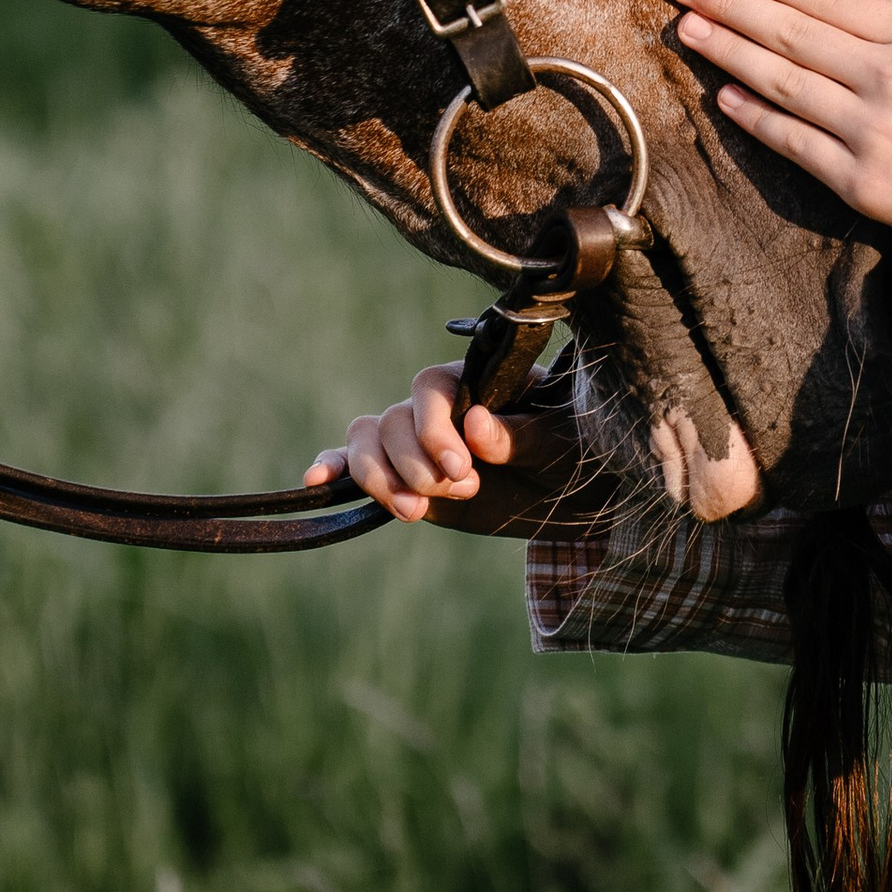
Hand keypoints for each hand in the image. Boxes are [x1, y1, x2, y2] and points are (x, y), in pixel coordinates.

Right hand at [306, 369, 616, 535]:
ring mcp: (414, 440)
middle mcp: (437, 405)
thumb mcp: (560, 446)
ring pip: (368, 440)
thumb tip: (476, 424)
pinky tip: (318, 480)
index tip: (461, 469)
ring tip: (416, 511)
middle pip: (394, 420)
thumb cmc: (573, 453)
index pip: (429, 387)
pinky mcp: (402, 475)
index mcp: (475, 380)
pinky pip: (354, 461)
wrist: (569, 495)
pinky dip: (335, 467)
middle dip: (417, 465)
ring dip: (381, 478)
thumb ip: (519, 436)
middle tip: (464, 490)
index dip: (434, 429)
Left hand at [668, 0, 891, 262]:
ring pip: (783, 82)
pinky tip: (727, 99)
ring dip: (728, 54)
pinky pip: (796, 144)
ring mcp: (869, 132)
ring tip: (687, 30)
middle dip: (729, 3)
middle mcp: (885, 77)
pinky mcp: (863, 183)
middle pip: (791, 32)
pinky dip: (759, 119)